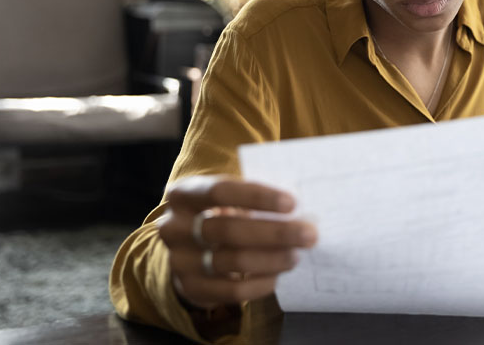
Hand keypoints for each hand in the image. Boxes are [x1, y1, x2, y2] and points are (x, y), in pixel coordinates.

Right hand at [157, 175, 317, 308]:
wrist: (190, 251)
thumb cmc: (221, 214)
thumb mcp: (229, 199)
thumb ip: (255, 198)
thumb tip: (302, 205)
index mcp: (184, 194)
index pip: (220, 191)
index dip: (257, 197)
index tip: (291, 203)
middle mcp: (174, 227)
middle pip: (228, 230)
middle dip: (274, 233)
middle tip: (309, 234)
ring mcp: (179, 260)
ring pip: (232, 261)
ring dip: (271, 259)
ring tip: (296, 255)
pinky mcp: (190, 288)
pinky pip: (231, 291)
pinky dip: (259, 284)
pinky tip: (278, 276)